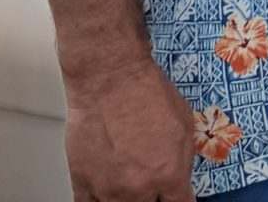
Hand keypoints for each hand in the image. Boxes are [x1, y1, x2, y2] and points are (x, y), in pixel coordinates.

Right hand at [65, 56, 195, 201]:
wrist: (111, 78)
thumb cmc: (146, 91)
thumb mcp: (184, 122)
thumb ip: (183, 158)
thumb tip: (181, 178)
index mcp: (169, 174)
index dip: (180, 201)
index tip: (178, 198)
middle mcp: (139, 188)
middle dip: (153, 199)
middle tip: (152, 187)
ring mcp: (108, 189)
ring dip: (127, 201)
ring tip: (130, 186)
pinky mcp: (82, 183)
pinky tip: (105, 194)